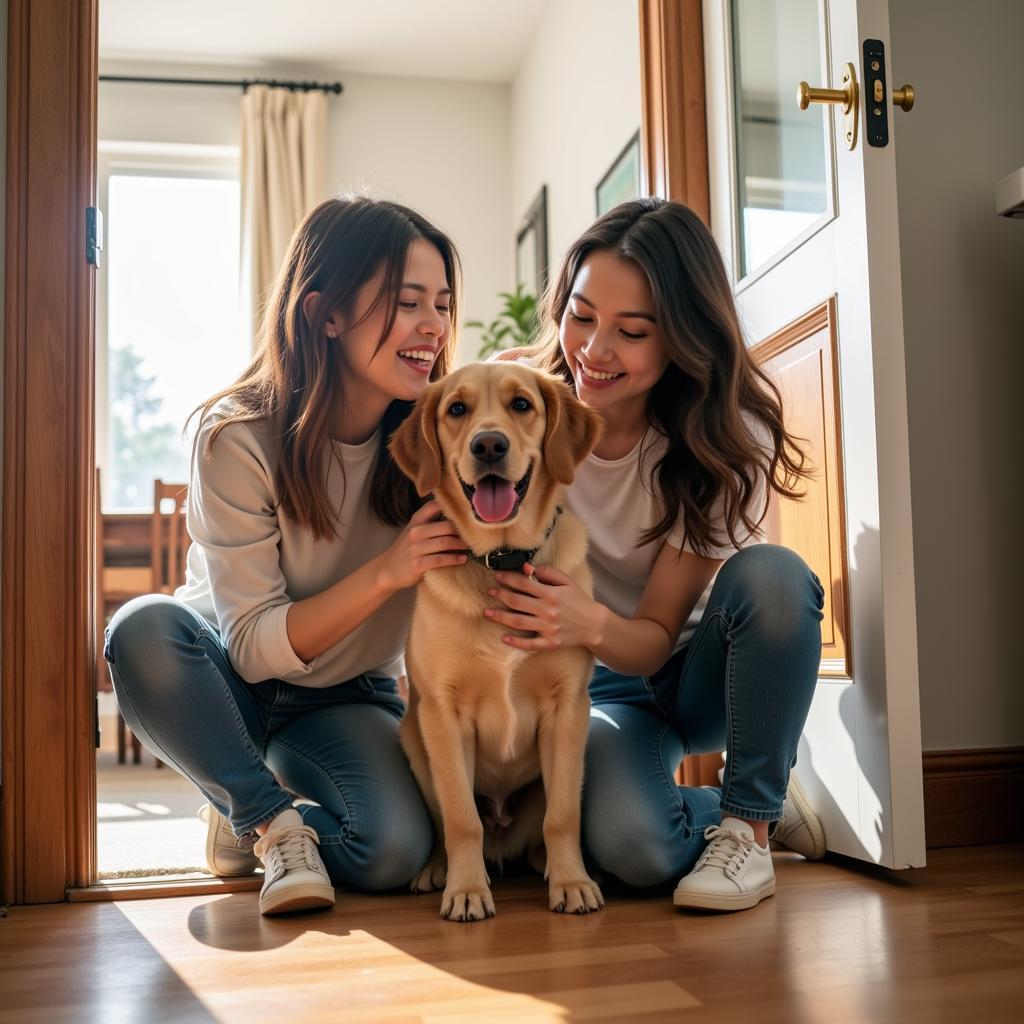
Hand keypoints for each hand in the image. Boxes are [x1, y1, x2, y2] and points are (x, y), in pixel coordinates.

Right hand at [376, 500, 466, 591]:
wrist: (388, 569)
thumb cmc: (407, 549)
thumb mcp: (414, 531)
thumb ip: (430, 522)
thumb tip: (457, 516)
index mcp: (416, 520)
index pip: (434, 506)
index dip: (451, 507)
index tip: (467, 512)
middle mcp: (416, 532)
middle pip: (445, 526)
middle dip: (462, 531)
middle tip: (474, 535)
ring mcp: (415, 548)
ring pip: (445, 542)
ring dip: (461, 545)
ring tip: (470, 547)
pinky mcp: (417, 564)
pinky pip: (440, 559)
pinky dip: (454, 559)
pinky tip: (462, 559)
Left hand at [484, 563, 606, 650]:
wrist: (594, 625)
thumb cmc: (579, 600)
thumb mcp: (567, 582)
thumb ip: (549, 573)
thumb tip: (528, 568)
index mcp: (551, 594)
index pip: (524, 584)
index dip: (508, 578)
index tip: (497, 575)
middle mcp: (548, 611)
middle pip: (517, 602)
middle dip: (501, 595)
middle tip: (490, 592)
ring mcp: (548, 628)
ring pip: (518, 622)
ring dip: (500, 617)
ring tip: (487, 613)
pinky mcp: (550, 643)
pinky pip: (530, 644)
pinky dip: (516, 642)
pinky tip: (504, 638)